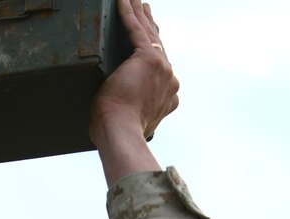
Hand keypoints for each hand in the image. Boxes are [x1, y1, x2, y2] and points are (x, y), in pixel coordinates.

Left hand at [90, 0, 178, 143]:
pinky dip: (129, 14)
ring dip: (141, 14)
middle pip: (158, 47)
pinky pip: (135, 30)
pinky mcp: (147, 58)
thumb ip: (136, 114)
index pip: (160, 70)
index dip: (155, 54)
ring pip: (148, 34)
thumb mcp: (134, 123)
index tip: (151, 45)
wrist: (121, 134)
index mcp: (168, 98)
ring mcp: (161, 68)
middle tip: (146, 11)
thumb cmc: (119, 135)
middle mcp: (170, 81)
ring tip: (136, 0)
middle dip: (151, 27)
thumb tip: (124, 117)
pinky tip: (124, 0)